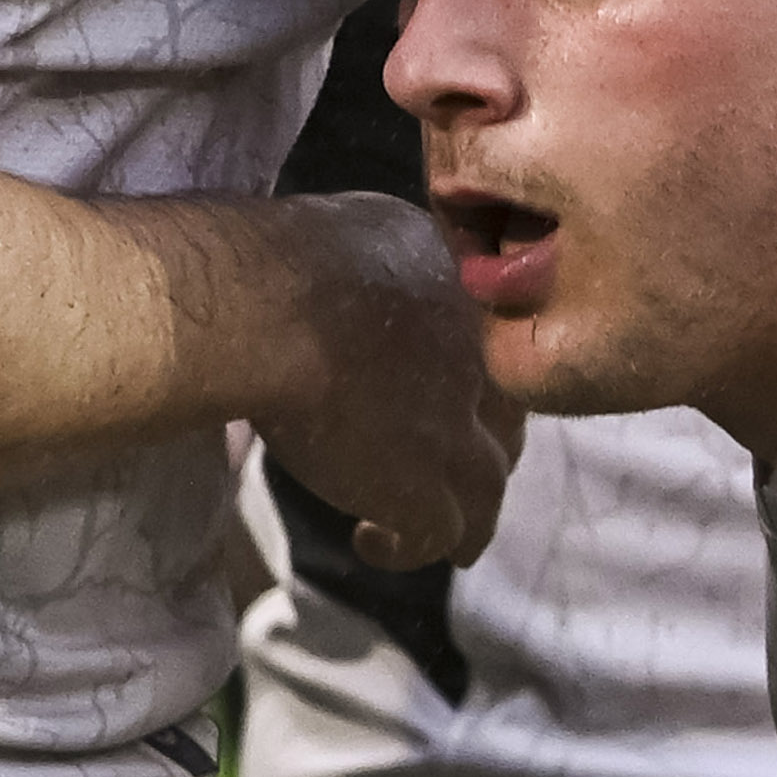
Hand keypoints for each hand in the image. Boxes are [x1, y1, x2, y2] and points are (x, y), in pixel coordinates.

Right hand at [249, 193, 522, 571]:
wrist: (269, 308)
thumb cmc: (289, 256)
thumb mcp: (370, 228)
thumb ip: (396, 259)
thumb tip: (377, 265)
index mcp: (468, 300)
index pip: (496, 351)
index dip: (477, 382)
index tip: (449, 399)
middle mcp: (479, 365)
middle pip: (507, 422)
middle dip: (485, 448)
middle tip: (451, 468)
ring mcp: (457, 433)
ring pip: (488, 489)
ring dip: (467, 516)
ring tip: (441, 537)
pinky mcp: (421, 489)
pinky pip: (437, 536)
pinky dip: (412, 548)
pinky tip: (372, 542)